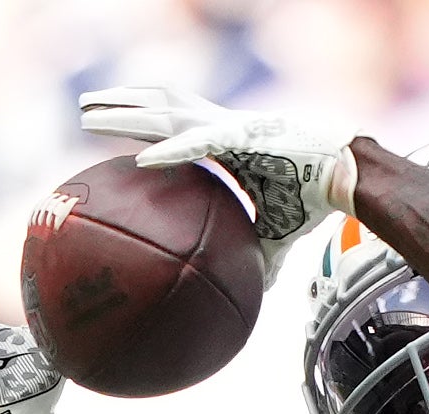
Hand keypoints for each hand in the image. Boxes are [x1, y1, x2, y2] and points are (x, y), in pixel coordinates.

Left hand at [76, 86, 357, 244]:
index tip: (110, 130)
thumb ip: (257, 259)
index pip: (173, 125)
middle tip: (83, 108)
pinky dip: (171, 151)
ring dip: (126, 114)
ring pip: (167, 113)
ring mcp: (230, 125)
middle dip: (121, 104)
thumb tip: (250, 293)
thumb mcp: (277, 236)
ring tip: (88, 114)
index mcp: (225, 140)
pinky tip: (141, 160)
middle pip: (159, 107)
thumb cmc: (315, 198)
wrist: (345, 176)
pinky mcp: (245, 135)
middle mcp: (221, 124)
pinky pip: (200, 144)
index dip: (141, 123)